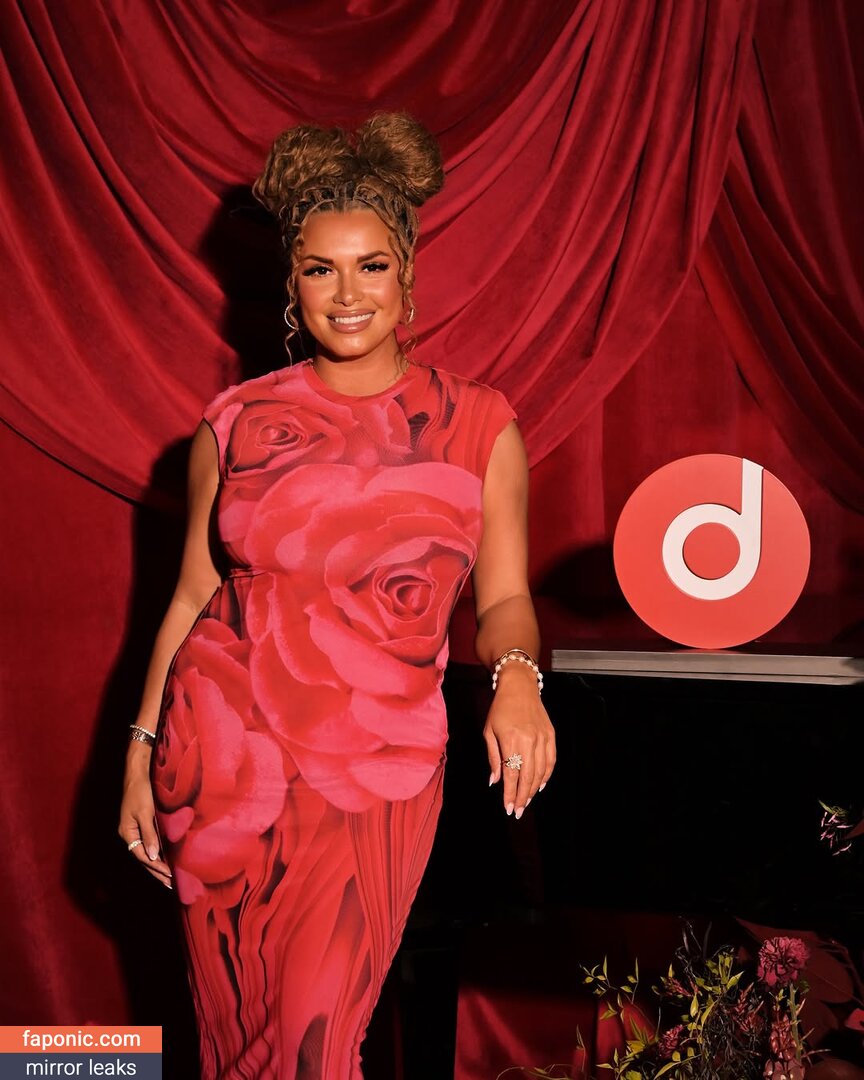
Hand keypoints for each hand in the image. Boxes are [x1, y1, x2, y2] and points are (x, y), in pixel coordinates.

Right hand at [118, 747, 172, 888]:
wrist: (137, 774)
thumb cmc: (140, 792)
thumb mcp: (145, 813)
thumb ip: (149, 835)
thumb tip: (154, 857)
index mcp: (127, 833)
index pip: (142, 855)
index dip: (155, 867)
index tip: (169, 875)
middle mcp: (128, 834)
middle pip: (143, 858)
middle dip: (156, 871)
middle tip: (170, 885)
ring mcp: (133, 830)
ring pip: (145, 852)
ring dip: (156, 865)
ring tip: (167, 879)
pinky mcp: (140, 825)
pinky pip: (147, 844)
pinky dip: (156, 854)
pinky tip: (163, 860)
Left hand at [483, 663, 555, 817]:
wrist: (519, 687)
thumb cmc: (500, 709)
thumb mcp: (489, 731)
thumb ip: (493, 758)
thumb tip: (494, 782)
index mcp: (511, 740)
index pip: (512, 775)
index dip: (510, 794)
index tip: (508, 808)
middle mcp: (529, 741)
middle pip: (528, 777)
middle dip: (522, 797)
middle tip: (518, 811)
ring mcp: (542, 738)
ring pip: (540, 772)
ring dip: (533, 790)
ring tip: (526, 801)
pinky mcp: (551, 735)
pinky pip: (551, 761)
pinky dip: (546, 775)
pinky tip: (539, 785)